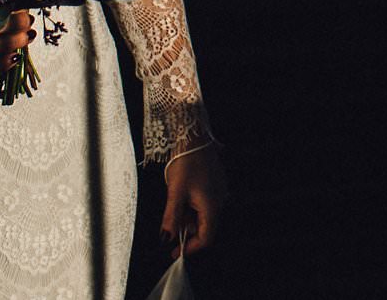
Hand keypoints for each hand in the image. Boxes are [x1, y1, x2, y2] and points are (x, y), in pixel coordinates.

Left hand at [161, 141, 224, 258]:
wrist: (193, 136)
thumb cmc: (186, 161)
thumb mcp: (174, 192)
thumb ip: (171, 218)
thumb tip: (167, 238)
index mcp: (212, 205)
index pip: (206, 238)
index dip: (190, 248)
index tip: (174, 251)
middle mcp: (220, 200)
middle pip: (205, 227)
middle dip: (186, 229)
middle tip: (170, 223)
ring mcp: (219, 191)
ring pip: (203, 214)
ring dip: (188, 216)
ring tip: (175, 202)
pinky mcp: (215, 183)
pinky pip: (204, 202)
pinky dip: (192, 205)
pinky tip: (182, 194)